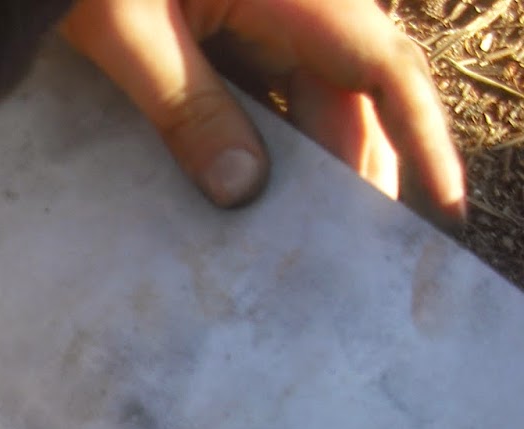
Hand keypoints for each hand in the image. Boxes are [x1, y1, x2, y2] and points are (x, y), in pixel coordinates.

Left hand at [62, 0, 464, 219]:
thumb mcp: (130, 36)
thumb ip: (185, 110)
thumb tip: (241, 192)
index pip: (382, 68)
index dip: (422, 139)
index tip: (441, 209)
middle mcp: (289, 1)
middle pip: (345, 98)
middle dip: (352, 176)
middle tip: (349, 261)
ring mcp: (254, 14)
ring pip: (301, 103)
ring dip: (300, 169)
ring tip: (297, 246)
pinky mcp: (219, 28)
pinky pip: (258, 94)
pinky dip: (257, 146)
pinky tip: (241, 201)